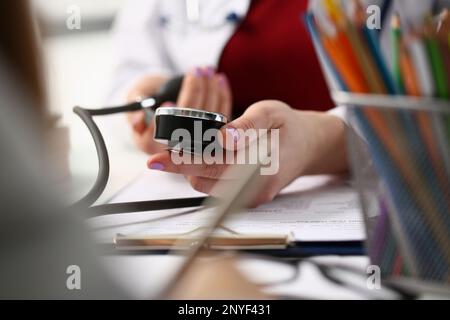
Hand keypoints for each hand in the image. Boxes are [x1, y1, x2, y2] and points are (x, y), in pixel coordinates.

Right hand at [126, 67, 231, 153]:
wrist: (160, 105)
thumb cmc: (144, 100)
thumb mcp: (135, 98)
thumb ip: (136, 103)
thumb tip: (140, 117)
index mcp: (149, 143)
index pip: (157, 139)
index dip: (164, 123)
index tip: (168, 104)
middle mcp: (173, 148)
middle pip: (188, 124)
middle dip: (193, 95)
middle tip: (194, 72)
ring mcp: (195, 141)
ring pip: (207, 119)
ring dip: (210, 91)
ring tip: (206, 70)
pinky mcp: (212, 133)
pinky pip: (221, 117)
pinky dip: (222, 96)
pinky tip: (220, 79)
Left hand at [147, 101, 347, 205]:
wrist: (309, 145)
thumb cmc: (289, 126)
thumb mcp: (270, 112)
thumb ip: (247, 125)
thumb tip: (223, 137)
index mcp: (260, 165)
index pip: (212, 165)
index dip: (182, 161)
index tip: (158, 159)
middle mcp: (254, 187)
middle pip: (204, 180)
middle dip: (180, 166)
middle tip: (160, 157)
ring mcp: (251, 195)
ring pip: (207, 186)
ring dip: (191, 170)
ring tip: (185, 151)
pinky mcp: (247, 197)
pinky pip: (217, 188)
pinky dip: (204, 174)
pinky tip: (204, 158)